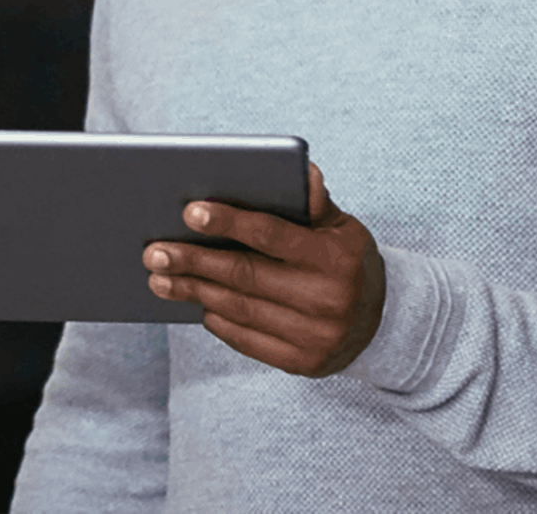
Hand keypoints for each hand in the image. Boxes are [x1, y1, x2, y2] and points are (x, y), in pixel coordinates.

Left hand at [143, 161, 384, 376]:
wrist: (383, 323)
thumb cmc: (347, 261)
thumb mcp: (342, 227)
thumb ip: (316, 203)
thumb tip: (302, 172)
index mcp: (335, 257)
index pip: (271, 235)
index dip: (229, 222)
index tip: (188, 212)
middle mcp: (327, 299)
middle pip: (245, 276)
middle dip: (194, 262)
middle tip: (154, 252)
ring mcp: (316, 336)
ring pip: (240, 309)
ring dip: (194, 293)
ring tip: (160, 279)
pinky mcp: (303, 364)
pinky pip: (248, 340)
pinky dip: (218, 321)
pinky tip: (195, 304)